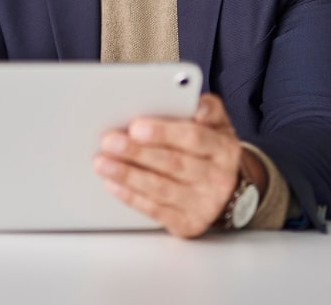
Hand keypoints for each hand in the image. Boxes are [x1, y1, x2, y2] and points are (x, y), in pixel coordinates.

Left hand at [92, 92, 241, 237]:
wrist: (227, 190)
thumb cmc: (212, 150)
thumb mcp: (218, 124)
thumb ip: (207, 108)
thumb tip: (196, 106)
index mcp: (224, 149)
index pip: (194, 138)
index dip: (163, 133)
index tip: (136, 127)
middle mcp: (218, 178)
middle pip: (174, 164)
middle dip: (137, 153)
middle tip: (109, 142)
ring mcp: (204, 204)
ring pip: (161, 188)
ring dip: (127, 175)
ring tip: (102, 162)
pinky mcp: (188, 223)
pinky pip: (155, 210)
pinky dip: (131, 196)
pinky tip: (112, 184)